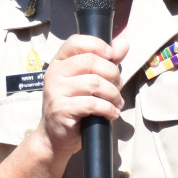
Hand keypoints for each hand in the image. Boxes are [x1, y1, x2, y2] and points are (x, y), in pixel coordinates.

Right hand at [32, 33, 127, 162]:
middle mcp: (54, 73)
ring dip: (113, 94)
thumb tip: (123, 44)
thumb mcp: (88, 80)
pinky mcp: (61, 109)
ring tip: (116, 102)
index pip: (76, 42)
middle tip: (118, 86)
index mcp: (59, 62)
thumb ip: (105, 61)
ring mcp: (56, 91)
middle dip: (112, 74)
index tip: (112, 56)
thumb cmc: (74, 105)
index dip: (97, 45)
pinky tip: (111, 113)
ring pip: (94, 83)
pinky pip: (92, 103)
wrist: (55, 136)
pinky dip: (108, 108)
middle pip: (91, 61)